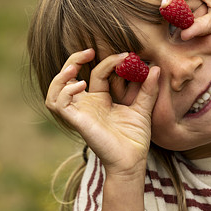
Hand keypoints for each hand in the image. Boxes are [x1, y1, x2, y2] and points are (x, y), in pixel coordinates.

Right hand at [45, 49, 159, 175]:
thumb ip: (148, 89)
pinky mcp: (76, 121)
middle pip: (69, 76)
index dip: (108, 61)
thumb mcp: (143, 108)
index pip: (98, 73)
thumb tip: (155, 68)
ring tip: (74, 67)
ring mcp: (80, 112)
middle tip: (90, 51)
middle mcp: (87, 104)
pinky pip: (59, 103)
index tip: (126, 55)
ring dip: (61, 75)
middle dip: (75, 59)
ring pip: (55, 90)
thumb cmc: (136, 139)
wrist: (132, 160)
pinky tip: (81, 85)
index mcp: (101, 100)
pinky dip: (65, 90)